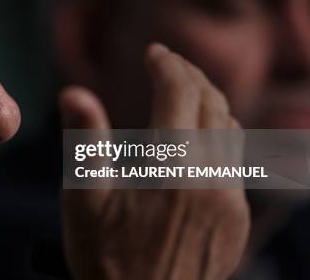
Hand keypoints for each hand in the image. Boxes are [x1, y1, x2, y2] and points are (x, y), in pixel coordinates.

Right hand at [60, 43, 249, 279]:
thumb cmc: (104, 258)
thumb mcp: (84, 198)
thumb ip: (85, 140)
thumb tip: (73, 91)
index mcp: (172, 167)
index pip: (180, 92)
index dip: (167, 64)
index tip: (153, 52)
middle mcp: (211, 176)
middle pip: (212, 102)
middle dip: (189, 74)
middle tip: (167, 63)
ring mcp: (230, 198)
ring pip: (230, 127)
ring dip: (207, 100)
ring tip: (183, 91)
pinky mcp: (236, 218)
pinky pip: (235, 160)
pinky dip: (218, 134)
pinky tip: (196, 138)